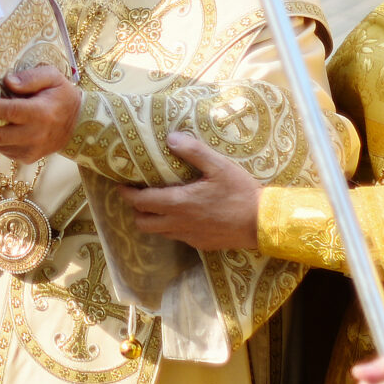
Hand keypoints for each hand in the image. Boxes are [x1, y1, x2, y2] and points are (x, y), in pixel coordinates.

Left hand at [0, 66, 81, 163]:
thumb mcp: (53, 77)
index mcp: (41, 113)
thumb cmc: (62, 95)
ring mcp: (31, 150)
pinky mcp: (27, 158)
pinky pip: (4, 150)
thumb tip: (7, 81)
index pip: (9, 111)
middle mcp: (36, 135)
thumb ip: (31, 77)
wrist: (79, 124)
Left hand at [120, 133, 260, 250]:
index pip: (141, 202)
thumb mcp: (218, 166)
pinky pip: (177, 237)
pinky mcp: (201, 244)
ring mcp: (189, 237)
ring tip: (159, 205)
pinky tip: (184, 215)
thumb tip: (170, 138)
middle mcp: (178, 223)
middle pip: (143, 223)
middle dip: (136, 210)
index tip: (121, 185)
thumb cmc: (240, 192)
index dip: (127, 194)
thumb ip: (193, 151)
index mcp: (178, 203)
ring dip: (154, 219)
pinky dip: (172, 227)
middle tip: (140, 195)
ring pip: (159, 232)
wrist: (262, 222)